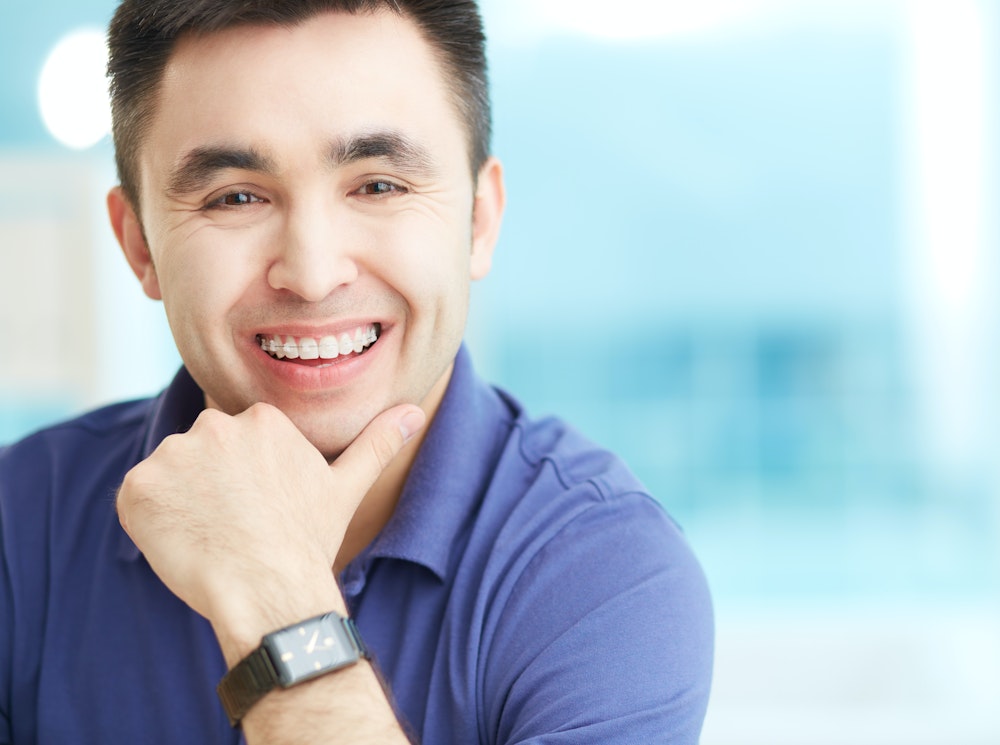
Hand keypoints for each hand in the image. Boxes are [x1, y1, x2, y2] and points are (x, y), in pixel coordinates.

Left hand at [116, 401, 425, 649]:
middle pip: (202, 453)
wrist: (269, 590)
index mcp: (262, 419)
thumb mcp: (346, 487)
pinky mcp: (139, 486)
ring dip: (182, 502)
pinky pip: (138, 498)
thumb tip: (416, 412)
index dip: (245, 481)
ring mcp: (173, 454)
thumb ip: (377, 443)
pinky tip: (184, 543)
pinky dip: (152, 521)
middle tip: (235, 525)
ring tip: (213, 537)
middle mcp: (215, 424)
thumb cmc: (308, 542)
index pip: (238, 442)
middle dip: (212, 485)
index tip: (258, 510)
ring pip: (170, 475)